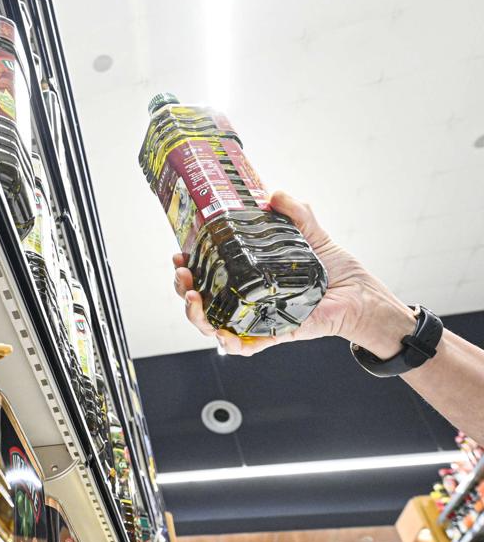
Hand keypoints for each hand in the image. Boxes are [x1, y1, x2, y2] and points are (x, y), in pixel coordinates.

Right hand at [172, 191, 415, 356]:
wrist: (363, 297)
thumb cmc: (337, 270)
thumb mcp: (311, 232)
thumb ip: (294, 212)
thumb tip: (273, 193)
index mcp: (247, 276)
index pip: (207, 273)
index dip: (187, 265)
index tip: (179, 253)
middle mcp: (245, 299)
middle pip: (200, 300)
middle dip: (181, 288)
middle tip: (182, 274)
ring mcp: (255, 319)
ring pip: (211, 325)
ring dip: (194, 313)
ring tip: (192, 297)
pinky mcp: (272, 335)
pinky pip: (243, 347)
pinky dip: (228, 344)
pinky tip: (220, 334)